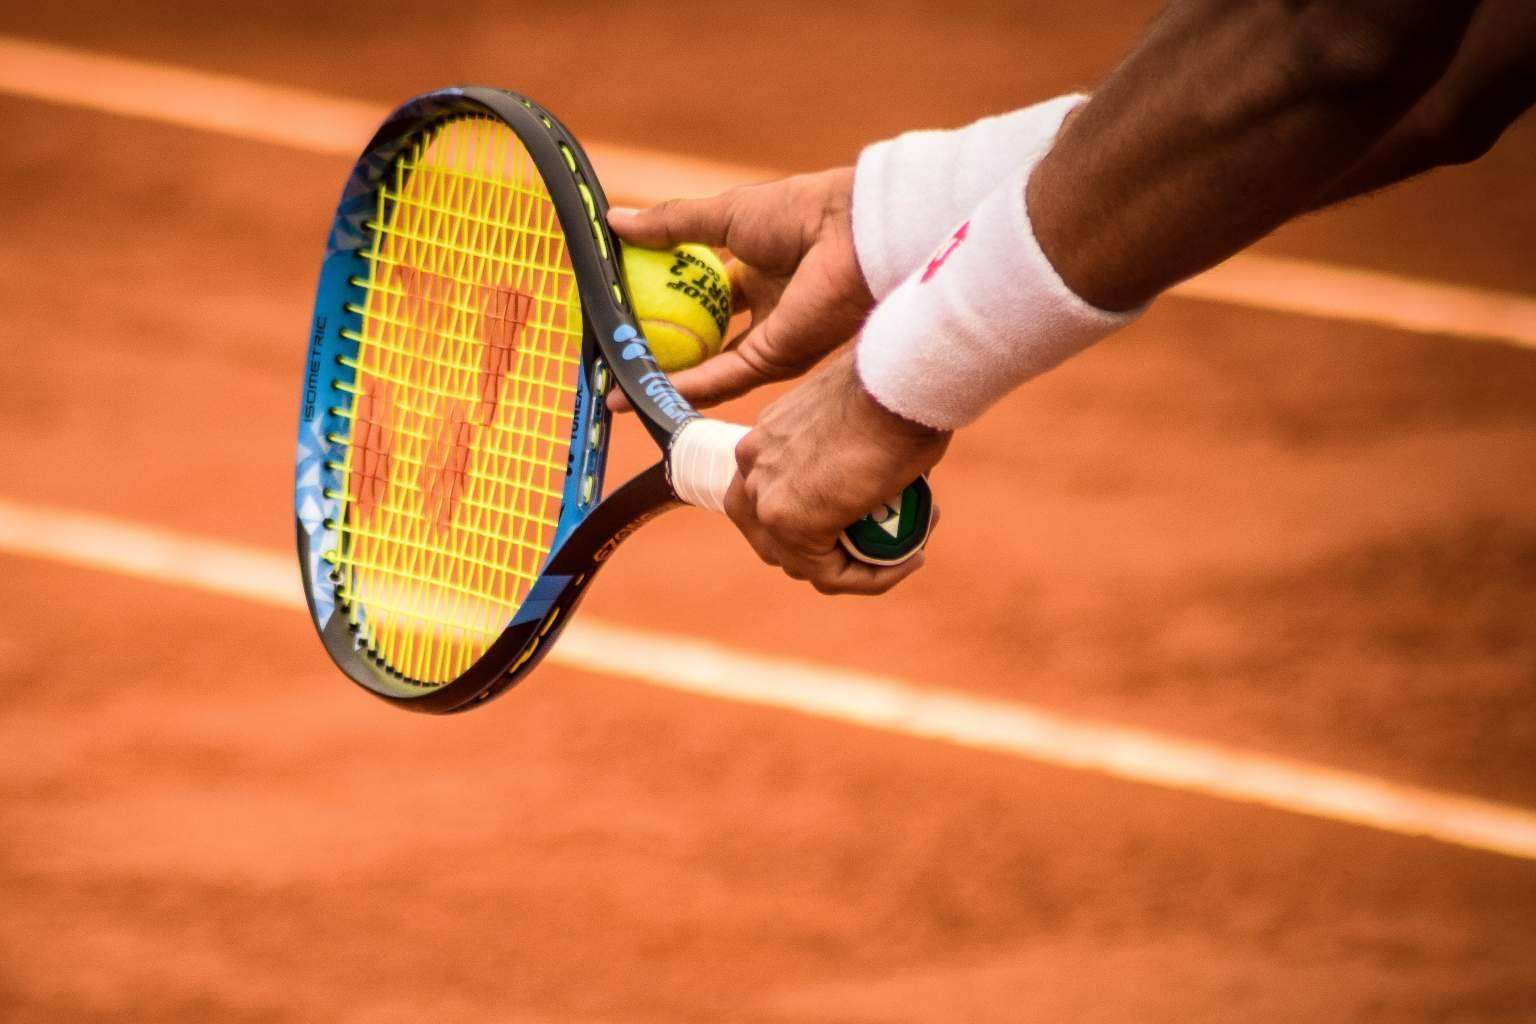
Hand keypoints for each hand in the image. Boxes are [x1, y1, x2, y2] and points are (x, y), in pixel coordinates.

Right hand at [607, 168, 872, 409]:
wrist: (849, 233)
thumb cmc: (798, 212)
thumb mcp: (723, 214)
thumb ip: (670, 225)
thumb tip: (615, 223)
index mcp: (756, 270)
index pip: (700, 295)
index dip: (662, 302)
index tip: (621, 308)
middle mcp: (764, 310)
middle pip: (703, 338)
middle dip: (660, 350)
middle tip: (614, 356)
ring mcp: (769, 339)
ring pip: (707, 368)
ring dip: (663, 378)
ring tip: (615, 388)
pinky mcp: (774, 361)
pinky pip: (720, 378)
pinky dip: (681, 386)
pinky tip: (643, 390)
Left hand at [726, 349, 949, 594]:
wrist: (898, 381)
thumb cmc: (895, 389)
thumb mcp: (860, 419)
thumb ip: (850, 452)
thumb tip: (877, 481)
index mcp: (764, 438)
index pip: (770, 499)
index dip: (816, 522)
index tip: (869, 518)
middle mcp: (752, 466)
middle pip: (773, 538)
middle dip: (826, 551)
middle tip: (880, 544)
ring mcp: (765, 496)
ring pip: (802, 563)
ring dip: (856, 568)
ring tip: (907, 550)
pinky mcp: (789, 522)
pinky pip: (830, 574)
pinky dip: (870, 578)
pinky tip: (910, 559)